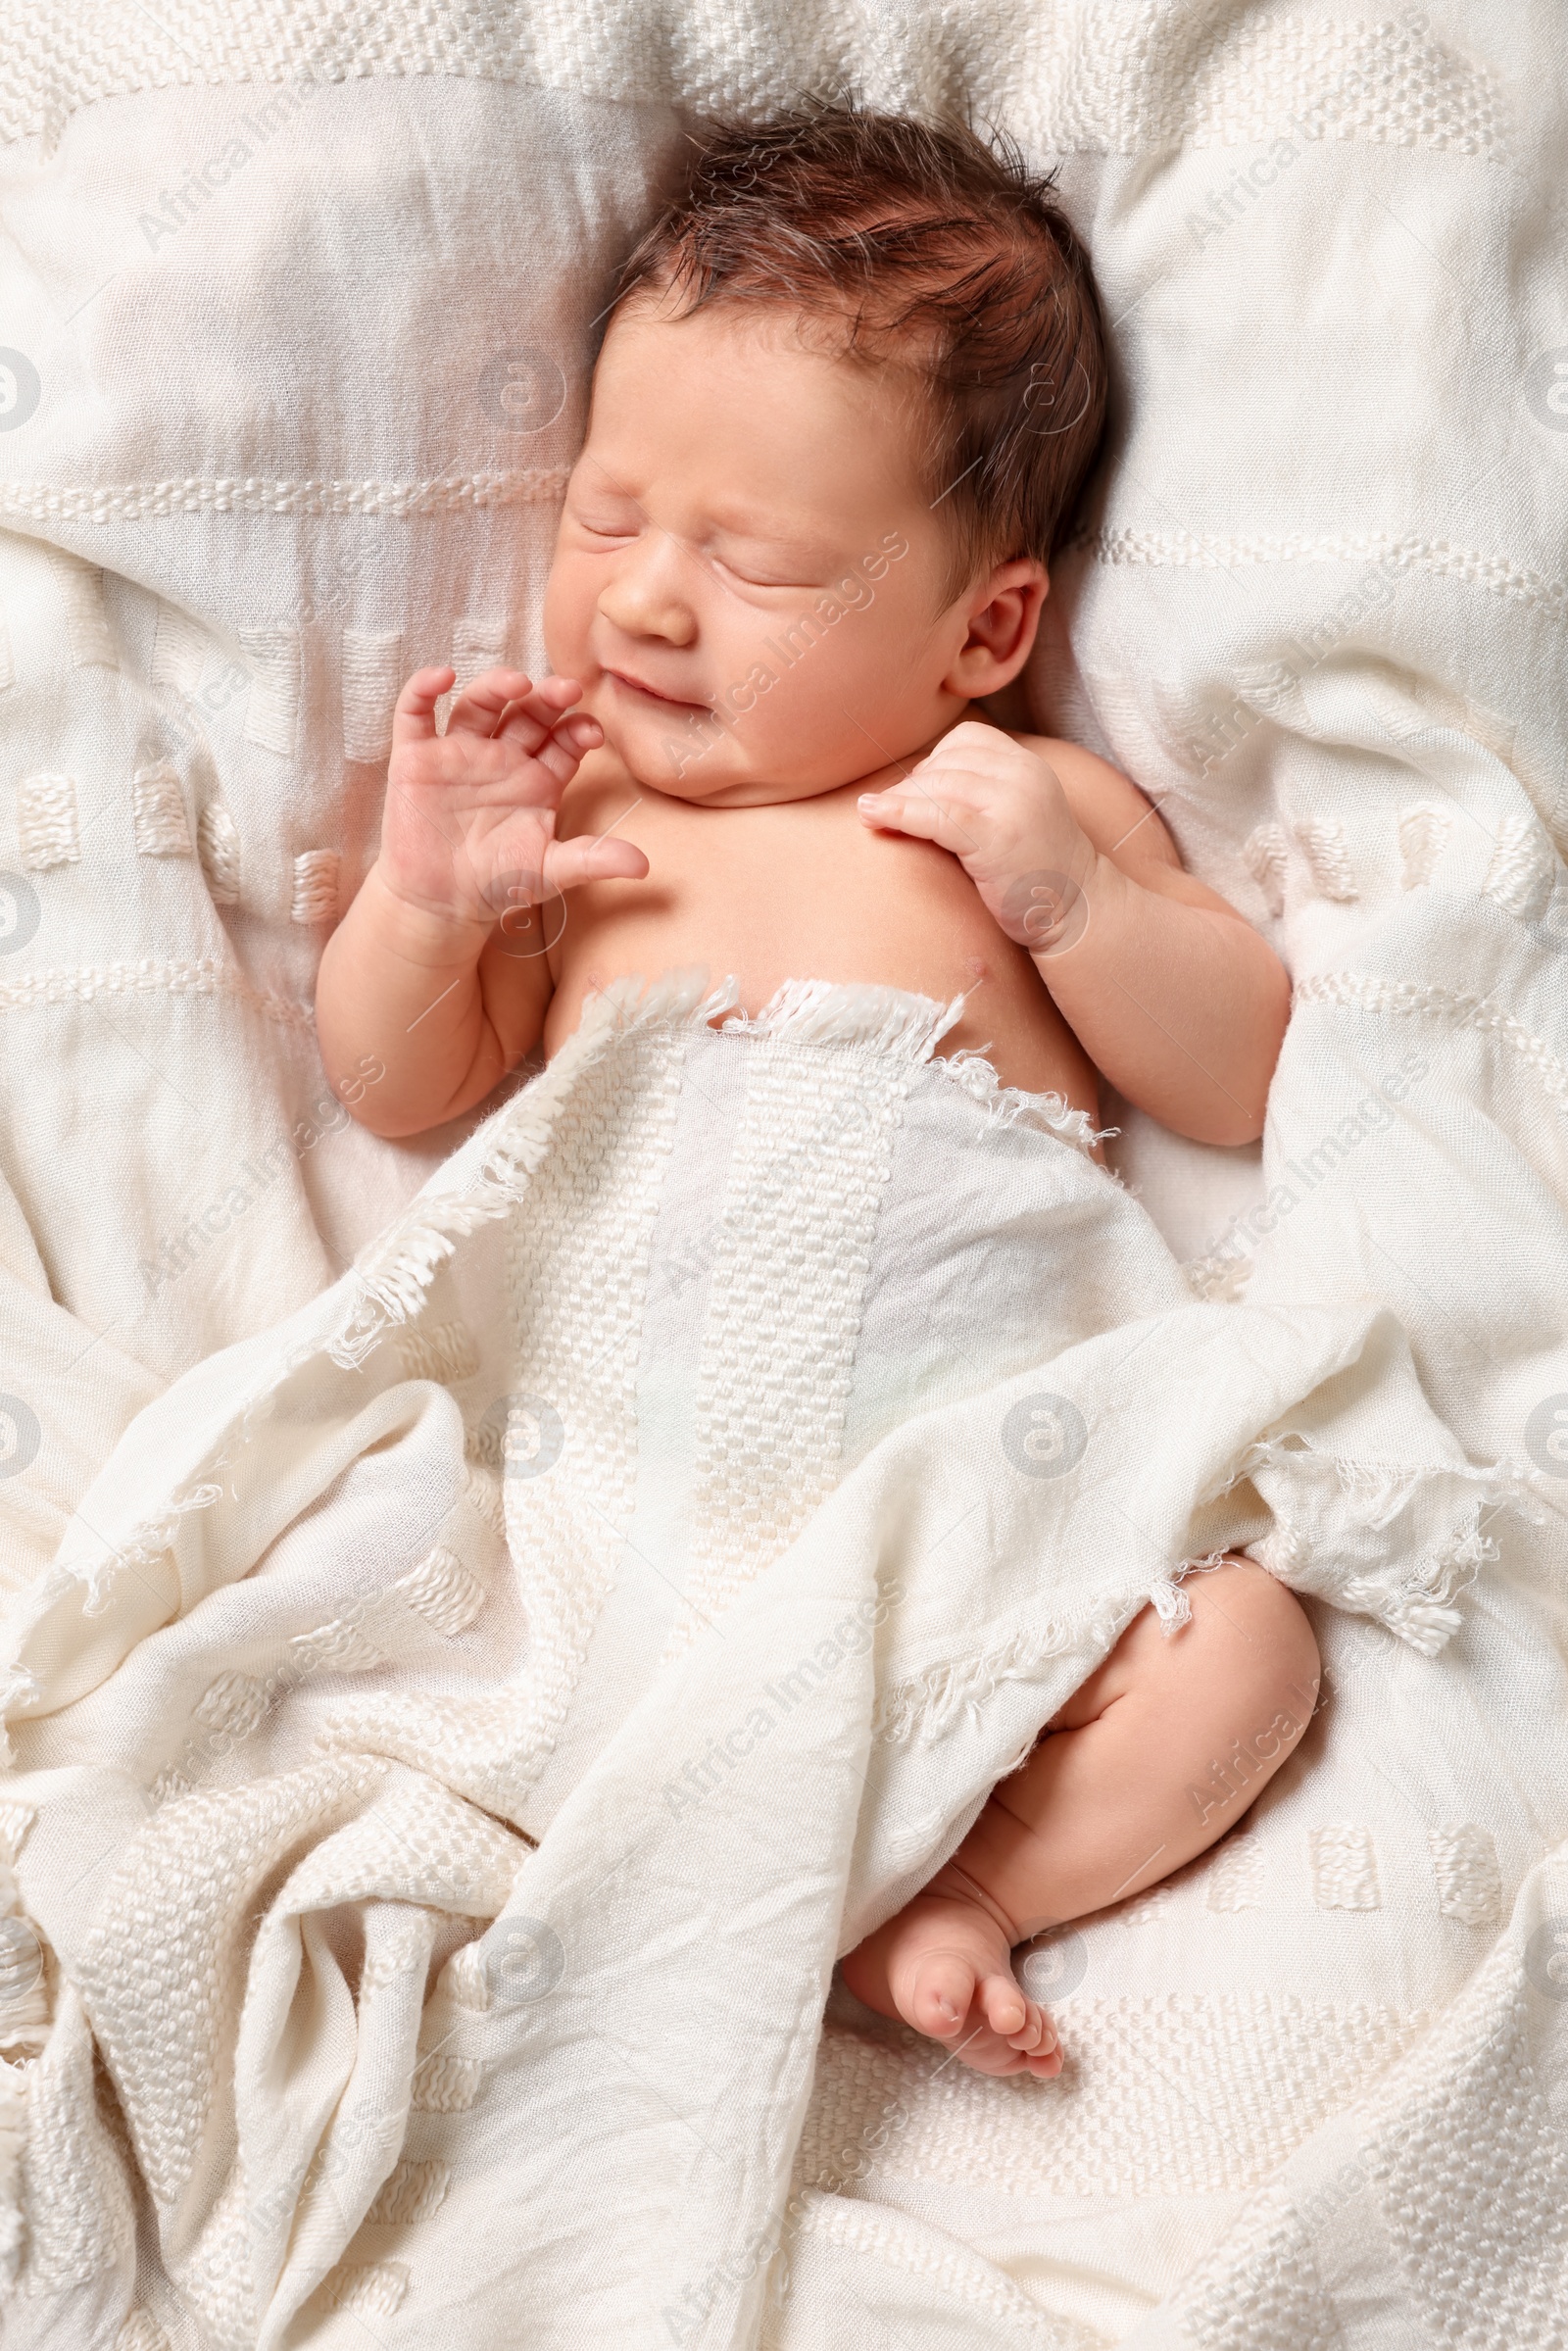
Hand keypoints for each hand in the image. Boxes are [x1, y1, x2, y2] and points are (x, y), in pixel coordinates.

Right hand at [377, 665, 647, 930]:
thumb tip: (644, 865)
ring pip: (479, 704)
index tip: (593, 731)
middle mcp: (502, 757)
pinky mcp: (417, 758)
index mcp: (538, 778)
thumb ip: (593, 860)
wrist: (440, 905)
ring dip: (497, 686)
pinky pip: (416, 714)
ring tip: (518, 684)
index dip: (578, 730)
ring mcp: (459, 753)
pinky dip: (423, 690)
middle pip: (527, 713)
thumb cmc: (497, 884)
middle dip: (547, 699)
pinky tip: (443, 677)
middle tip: (568, 690)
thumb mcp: (550, 872)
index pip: (564, 740)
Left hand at [857, 720, 1095, 955]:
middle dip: (911, 786)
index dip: (934, 761)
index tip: (919, 791)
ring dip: (898, 800)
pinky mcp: (997, 838)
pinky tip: (872, 816)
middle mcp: (1024, 776)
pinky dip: (898, 814)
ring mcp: (1012, 805)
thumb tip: (913, 783)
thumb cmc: (1036, 870)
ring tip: (873, 815)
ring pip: (937, 786)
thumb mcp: (1016, 813)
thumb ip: (982, 792)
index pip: (967, 739)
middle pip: (946, 763)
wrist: (1078, 910)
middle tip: (892, 811)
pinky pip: (936, 817)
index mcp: (1028, 766)